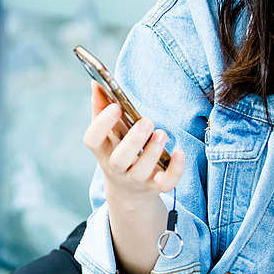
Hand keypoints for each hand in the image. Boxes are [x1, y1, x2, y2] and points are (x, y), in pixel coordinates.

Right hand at [82, 82, 185, 273]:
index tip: (115, 106)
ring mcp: (136, 179)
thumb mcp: (107, 134)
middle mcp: (116, 168)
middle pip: (119, 159)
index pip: (92, 140)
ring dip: (153, 153)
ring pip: (141, 171)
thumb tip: (96, 82)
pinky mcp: (155, 186)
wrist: (128, 191)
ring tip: (162, 133)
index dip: (102, 124)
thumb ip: (100, 107)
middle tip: (147, 121)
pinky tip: (180, 153)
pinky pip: (165, 183)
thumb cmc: (117, 150)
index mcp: (102, 150)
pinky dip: (175, 170)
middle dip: (133, 140)